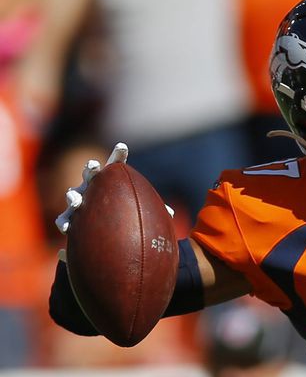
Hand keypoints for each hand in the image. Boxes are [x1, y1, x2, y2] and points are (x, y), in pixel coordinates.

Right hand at [55, 142, 172, 234]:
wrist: (101, 227)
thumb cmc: (121, 212)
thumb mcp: (137, 208)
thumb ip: (152, 208)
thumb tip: (171, 215)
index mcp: (109, 181)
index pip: (115, 164)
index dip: (118, 155)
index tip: (122, 147)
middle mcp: (92, 186)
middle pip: (89, 173)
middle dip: (90, 168)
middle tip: (93, 165)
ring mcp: (79, 199)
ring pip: (72, 193)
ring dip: (72, 196)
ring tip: (76, 201)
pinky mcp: (70, 215)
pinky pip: (64, 219)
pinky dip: (64, 222)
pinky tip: (65, 229)